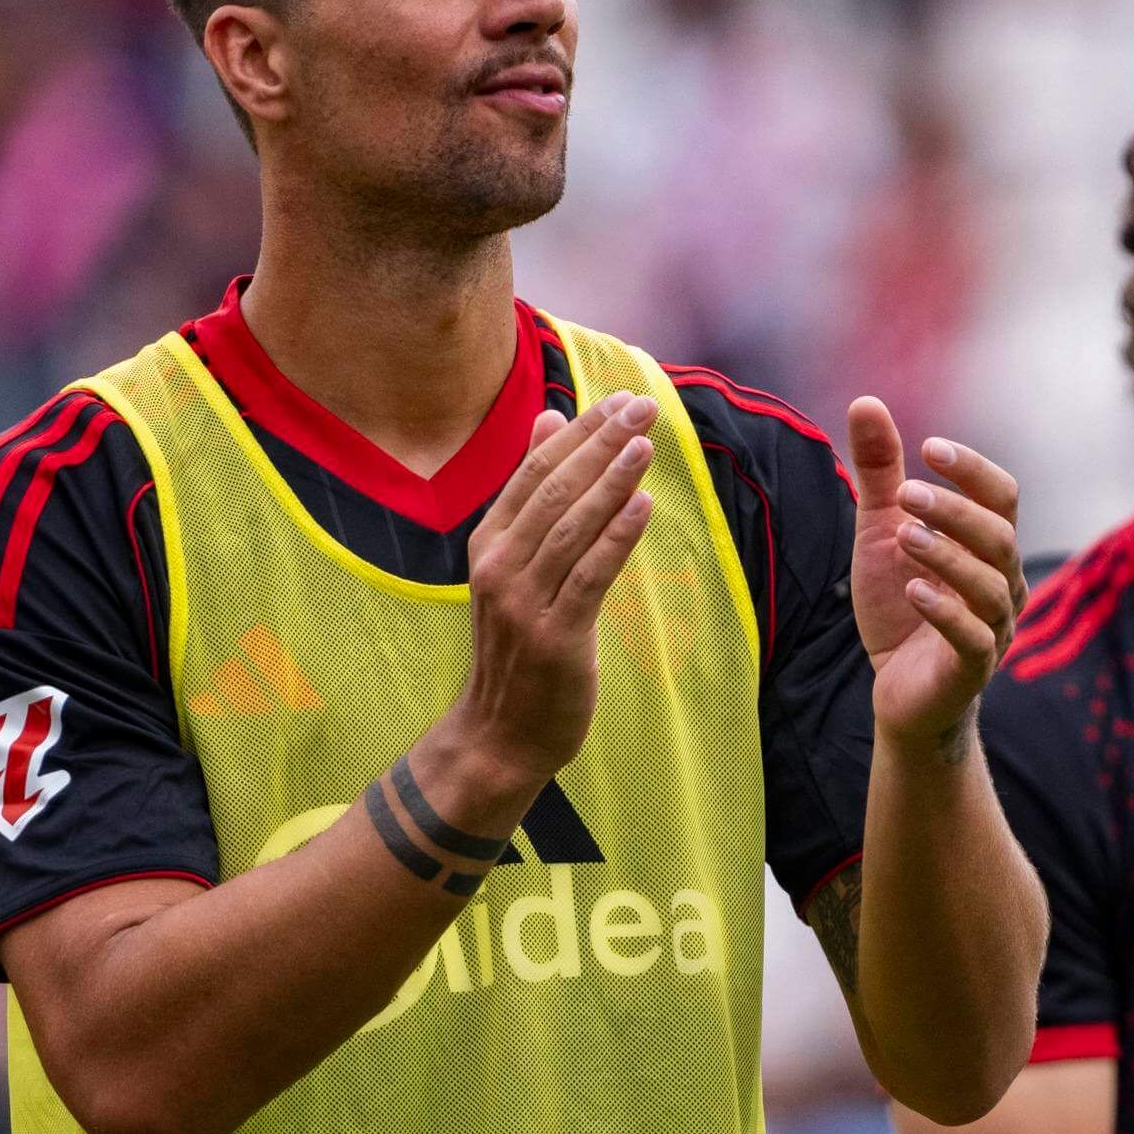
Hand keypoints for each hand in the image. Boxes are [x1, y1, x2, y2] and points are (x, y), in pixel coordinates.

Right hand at [421, 392, 655, 827]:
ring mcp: (524, 603)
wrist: (501, 734)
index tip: (618, 399)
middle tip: (642, 406)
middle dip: (601, 443)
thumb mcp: (512, 564)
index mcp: (488, 544)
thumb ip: (531, 495)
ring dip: (611, 481)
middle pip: (555, 490)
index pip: (535, 471)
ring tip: (645, 444)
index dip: (580, 431)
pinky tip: (642, 505)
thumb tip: (550, 420)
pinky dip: (616, 538)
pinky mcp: (555, 637)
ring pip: (572, 527)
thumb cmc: (517, 645)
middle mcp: (499, 567)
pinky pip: (589, 576)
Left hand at [849, 400, 1020, 757]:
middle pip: (1000, 536)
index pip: (1001, 496)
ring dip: (947, 555)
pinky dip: (945, 612)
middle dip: (955, 510)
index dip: (972, 470)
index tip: (928, 447)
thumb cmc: (901, 607)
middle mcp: (1002, 583)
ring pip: (990, 586)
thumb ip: (880, 473)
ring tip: (904, 537)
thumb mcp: (881, 532)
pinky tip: (913, 590)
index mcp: (987, 546)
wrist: (899, 693)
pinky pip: (973, 639)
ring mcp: (993, 629)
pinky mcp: (970, 670)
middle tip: (908, 492)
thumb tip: (865, 401)